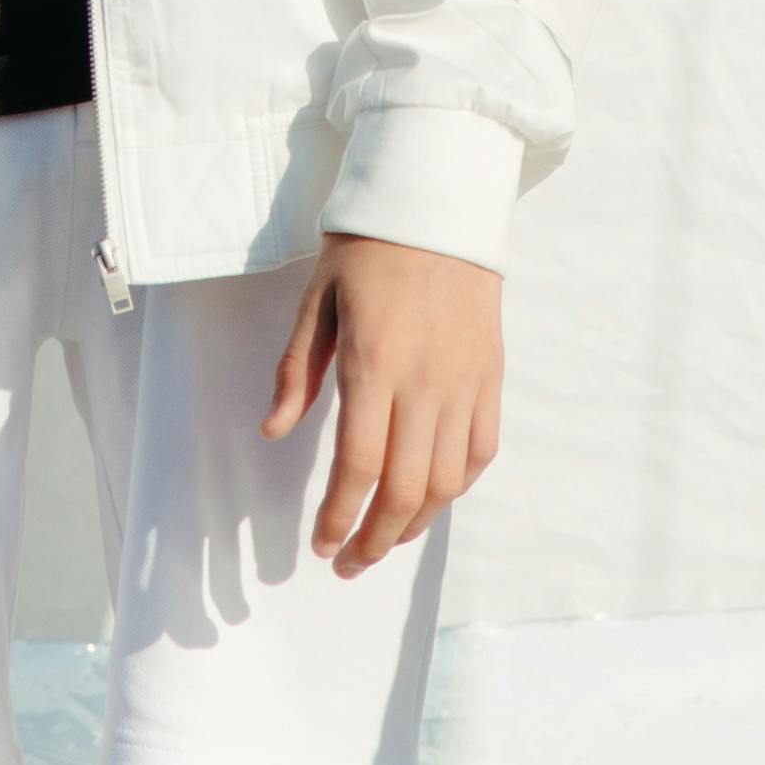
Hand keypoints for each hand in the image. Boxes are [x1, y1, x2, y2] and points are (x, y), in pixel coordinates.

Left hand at [269, 233, 504, 572]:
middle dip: (375, 540)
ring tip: (386, 541)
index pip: (358, 465)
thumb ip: (297, 370)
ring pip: (447, 481)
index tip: (321, 544)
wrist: (438, 202)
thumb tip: (274, 431)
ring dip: (415, 525)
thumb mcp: (315, 299)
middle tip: (349, 562)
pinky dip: (456, 486)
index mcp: (373, 362)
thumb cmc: (367, 248)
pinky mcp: (491, 375)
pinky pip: (481, 451)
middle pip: (405, 489)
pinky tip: (429, 497)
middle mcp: (425, 380)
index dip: (339, 517)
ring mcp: (465, 381)